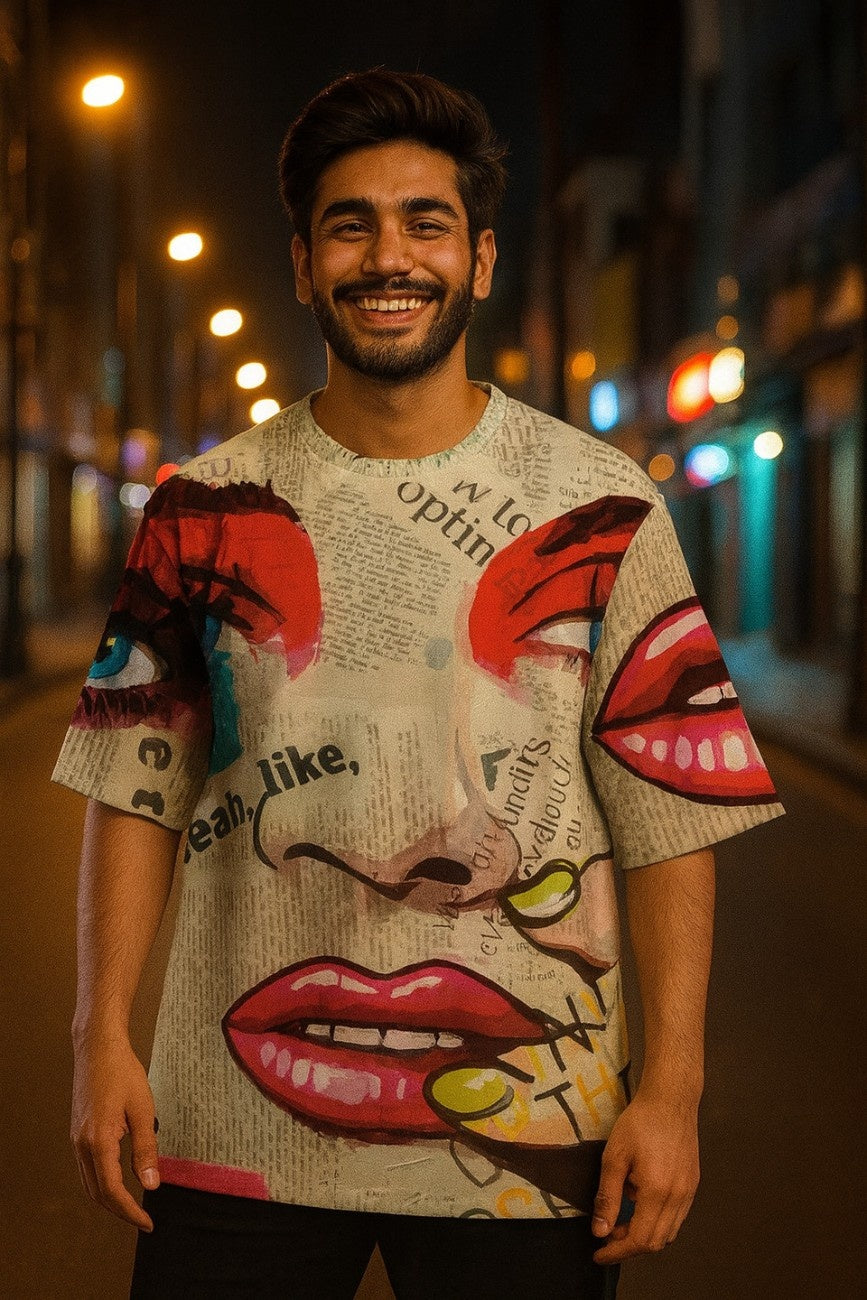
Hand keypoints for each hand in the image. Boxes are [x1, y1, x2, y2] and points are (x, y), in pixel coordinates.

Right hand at [71, 1035, 159, 1231]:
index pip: (112, 1191)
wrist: (98, 1048)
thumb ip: (146, 1149)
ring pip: (89, 1183)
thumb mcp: (143, 1109)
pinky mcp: (78, 1132)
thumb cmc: (123, 1072)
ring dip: (110, 1199)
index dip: (130, 1211)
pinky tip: (119, 1180)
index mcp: (98, 1141)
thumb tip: (151, 1184)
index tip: (148, 1222)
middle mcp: (81, 1145)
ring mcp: (76, 1139)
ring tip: (134, 1205)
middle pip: (97, 1193)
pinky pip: (87, 1168)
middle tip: (143, 1219)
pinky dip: (102, 1182)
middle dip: (120, 1211)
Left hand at [591, 1091, 699, 1262]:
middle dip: (629, 1246)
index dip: (617, 1252)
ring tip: (621, 1220)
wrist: (670, 1100)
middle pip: (655, 1242)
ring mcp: (689, 1192)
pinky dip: (657, 1222)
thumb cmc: (640, 1123)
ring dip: (644, 1235)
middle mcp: (679, 1197)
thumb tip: (600, 1231)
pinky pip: (676, 1217)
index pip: (639, 1239)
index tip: (599, 1254)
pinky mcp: (692, 1184)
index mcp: (658, 1192)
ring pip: (668, 1232)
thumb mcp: (614, 1157)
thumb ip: (607, 1197)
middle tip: (607, 1235)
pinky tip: (640, 1204)